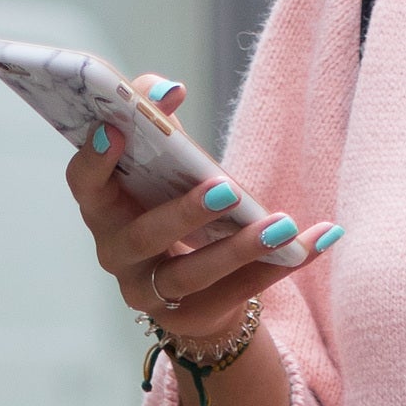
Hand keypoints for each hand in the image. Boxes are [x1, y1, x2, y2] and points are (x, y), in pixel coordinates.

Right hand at [65, 74, 338, 339]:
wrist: (180, 280)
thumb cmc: (162, 199)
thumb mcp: (157, 157)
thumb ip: (153, 116)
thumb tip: (169, 89)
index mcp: (102, 208)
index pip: (84, 185)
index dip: (93, 159)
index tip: (115, 129)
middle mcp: (118, 255)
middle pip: (145, 237)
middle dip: (183, 214)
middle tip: (225, 189)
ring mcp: (153, 294)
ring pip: (192, 276)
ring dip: (239, 250)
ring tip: (281, 226)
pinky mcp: (195, 317)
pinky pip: (242, 293)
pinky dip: (282, 266)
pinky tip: (321, 237)